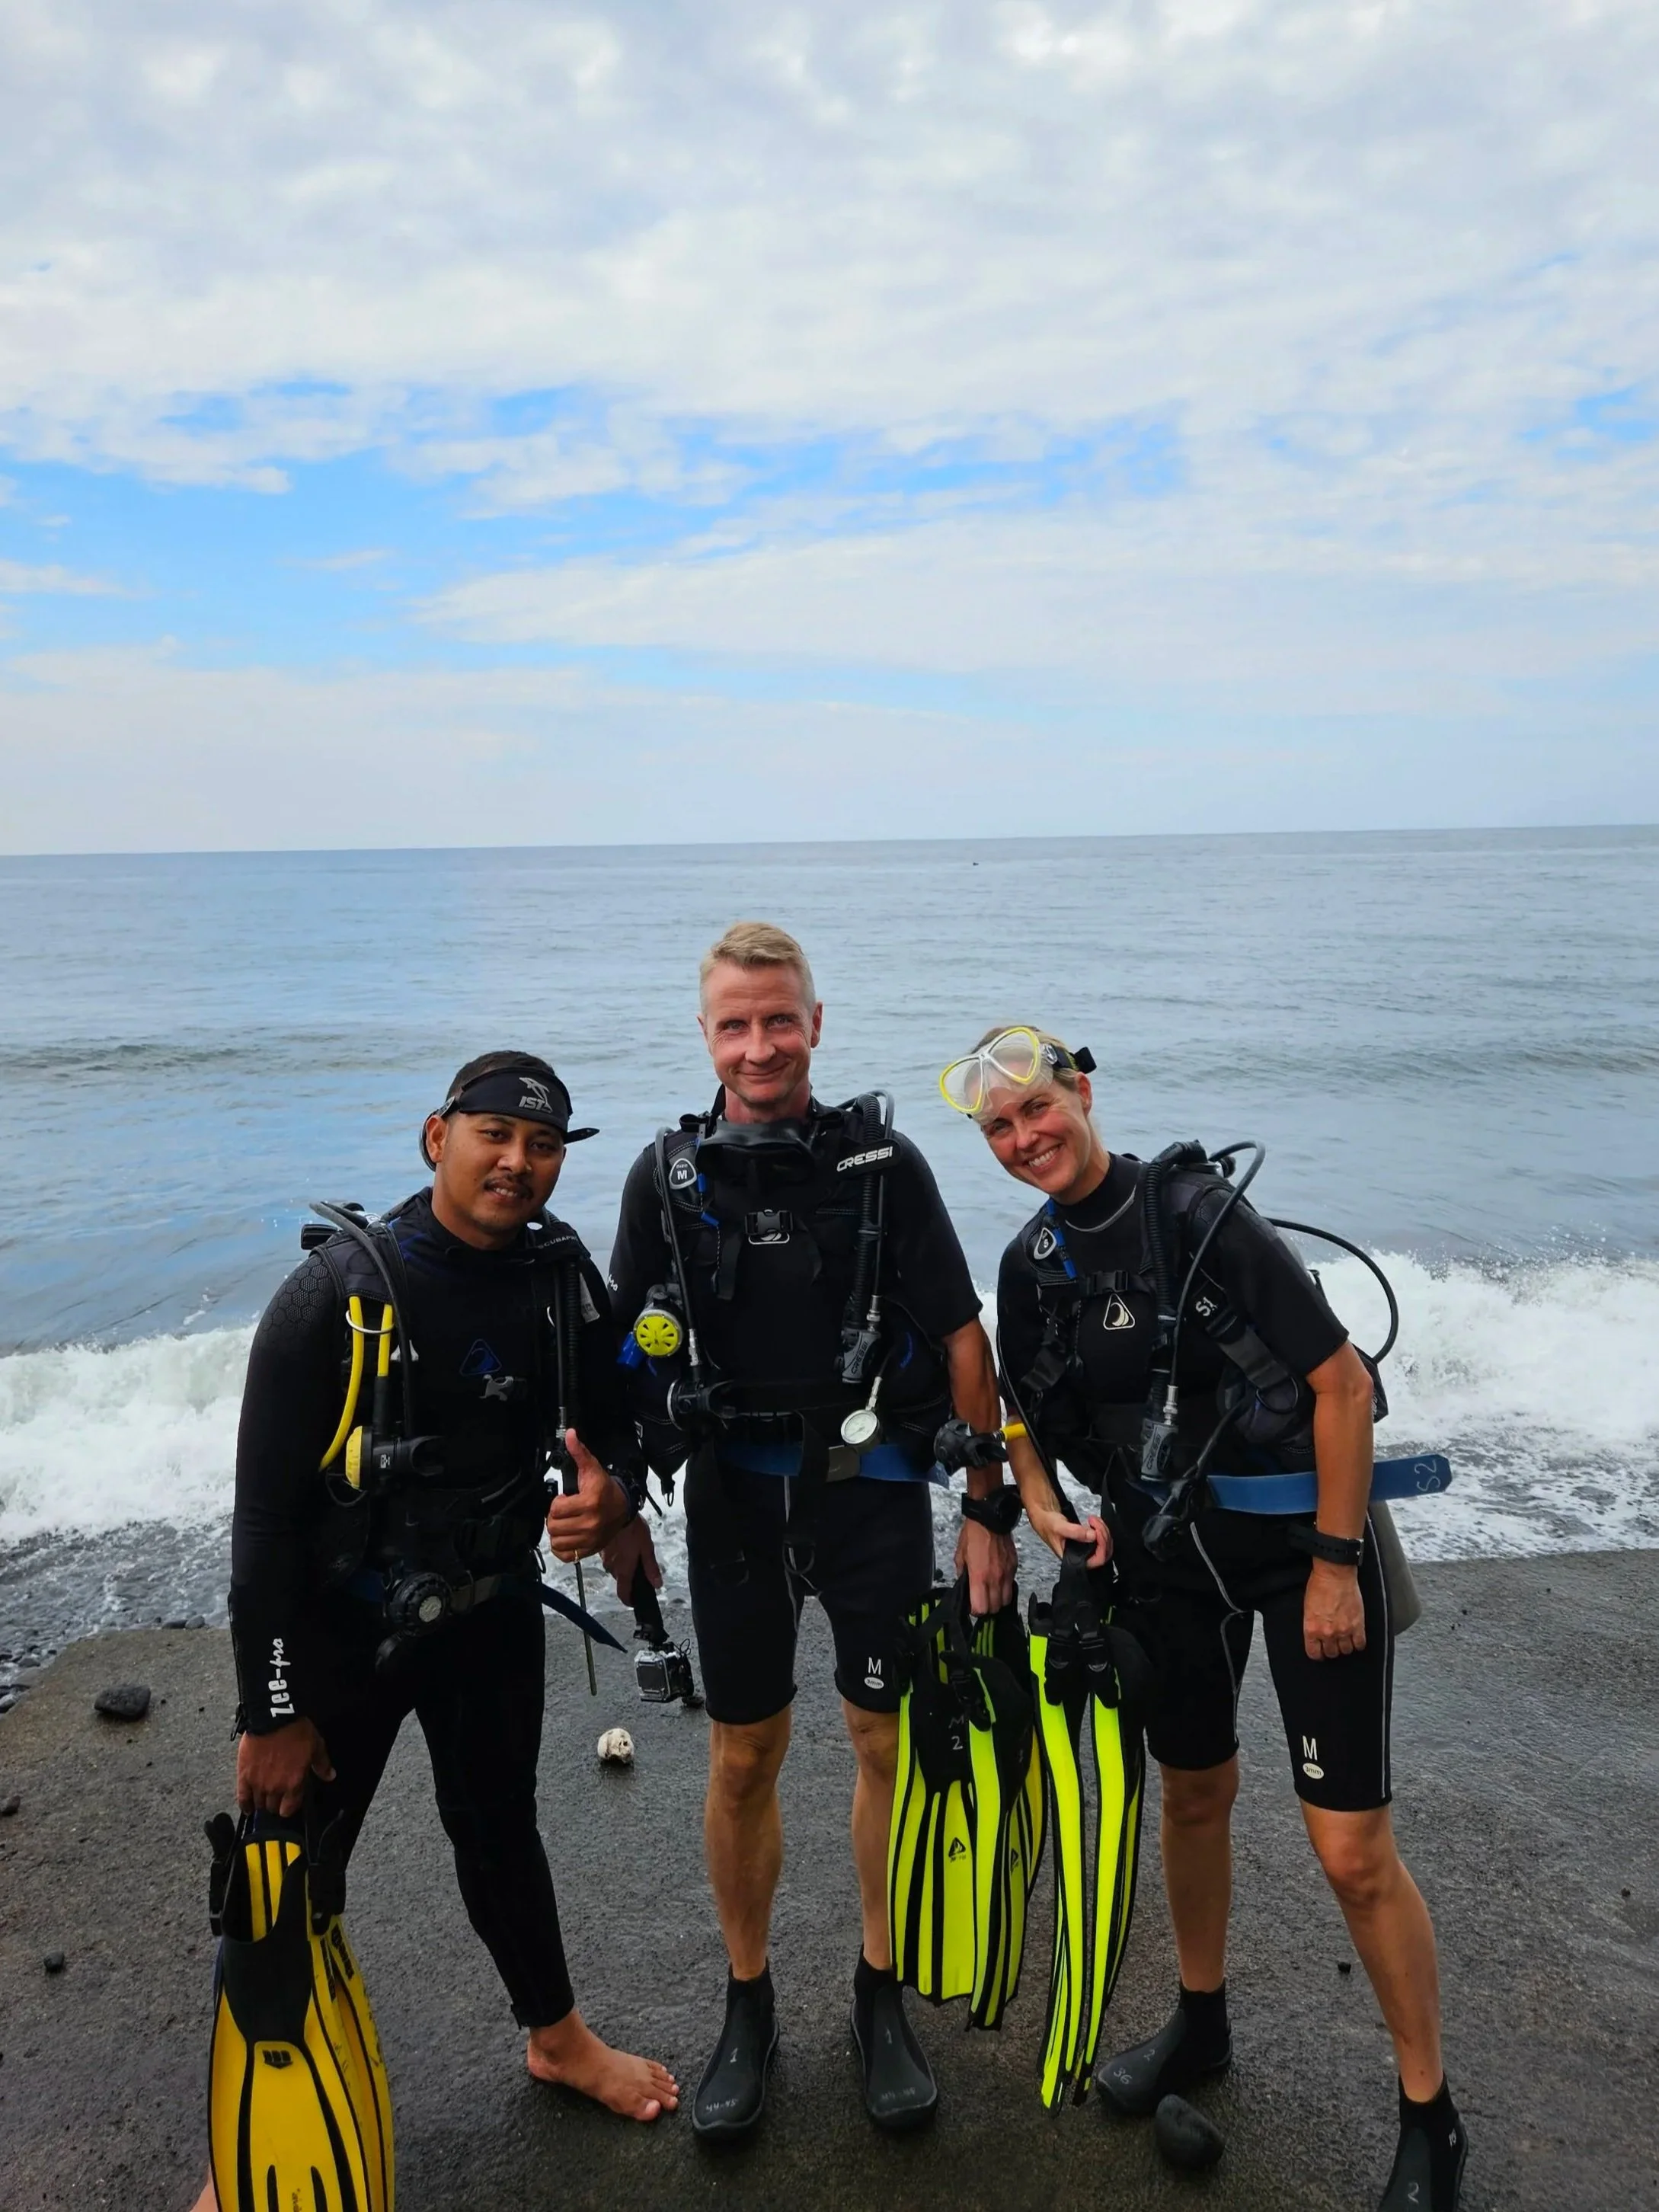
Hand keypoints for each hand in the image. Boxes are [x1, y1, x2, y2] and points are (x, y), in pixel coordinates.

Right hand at [237, 1718, 334, 1818]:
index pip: (290, 1808)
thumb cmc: (296, 1731)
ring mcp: (258, 1783)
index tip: (289, 1804)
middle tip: (277, 1798)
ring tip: (264, 1799)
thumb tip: (330, 1776)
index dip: (290, 1808)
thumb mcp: (316, 1746)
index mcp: (294, 1783)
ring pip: (259, 1804)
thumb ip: (322, 1765)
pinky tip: (247, 1808)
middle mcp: (276, 1787)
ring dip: (262, 1802)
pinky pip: (242, 1797)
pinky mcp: (244, 1776)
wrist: (273, 1718)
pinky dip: (244, 1805)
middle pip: (273, 1807)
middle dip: (276, 1804)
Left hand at [544, 1431, 634, 1561]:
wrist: (623, 1507)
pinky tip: (566, 1536)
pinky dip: (561, 1548)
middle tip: (563, 1512)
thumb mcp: (592, 1469)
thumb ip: (579, 1453)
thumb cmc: (605, 1488)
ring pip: (557, 1542)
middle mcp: (590, 1523)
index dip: (556, 1503)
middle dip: (554, 1517)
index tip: (564, 1499)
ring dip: (557, 1532)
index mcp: (590, 1502)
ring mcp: (590, 1539)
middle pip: (554, 1526)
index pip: (556, 1509)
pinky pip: (565, 1555)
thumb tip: (570, 1435)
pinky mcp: (589, 1550)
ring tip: (565, 1523)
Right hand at [601, 1514, 661, 1606]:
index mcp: (624, 1570)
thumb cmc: (634, 1530)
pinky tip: (623, 1545)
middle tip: (638, 1566)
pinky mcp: (600, 1548)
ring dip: (622, 1565)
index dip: (629, 1600)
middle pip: (620, 1579)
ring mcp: (604, 1558)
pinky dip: (616, 1556)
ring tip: (631, 1552)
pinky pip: (609, 1558)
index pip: (623, 1594)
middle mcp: (611, 1567)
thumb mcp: (647, 1548)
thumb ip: (651, 1568)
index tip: (635, 1601)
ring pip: (614, 1568)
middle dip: (629, 1577)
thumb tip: (657, 1585)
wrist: (618, 1510)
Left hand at [955, 1519, 1016, 1617]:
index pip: (981, 1608)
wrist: (990, 1518)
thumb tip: (965, 1586)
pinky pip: (1011, 1586)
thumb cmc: (972, 1535)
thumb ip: (962, 1574)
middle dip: (986, 1608)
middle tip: (980, 1600)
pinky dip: (1005, 1589)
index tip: (972, 1605)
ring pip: (1006, 1601)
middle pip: (995, 1608)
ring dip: (997, 1601)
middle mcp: (995, 1578)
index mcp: (979, 1577)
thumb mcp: (959, 1556)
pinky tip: (998, 1582)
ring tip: (990, 1593)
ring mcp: (1006, 1574)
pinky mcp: (1014, 1567)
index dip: (975, 1610)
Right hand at [1030, 1502, 1111, 1567]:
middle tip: (1095, 1522)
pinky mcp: (1087, 1540)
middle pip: (1103, 1552)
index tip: (1097, 1532)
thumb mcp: (1059, 1527)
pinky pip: (1101, 1538)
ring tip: (1093, 1520)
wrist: (1043, 1516)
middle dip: (1103, 1535)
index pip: (1096, 1560)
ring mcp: (1084, 1548)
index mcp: (1072, 1559)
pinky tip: (1094, 1522)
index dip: (1101, 1546)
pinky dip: (1101, 1528)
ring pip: (1104, 1545)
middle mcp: (1080, 1556)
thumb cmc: (1047, 1524)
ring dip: (1103, 1530)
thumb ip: (1075, 1532)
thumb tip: (1093, 1536)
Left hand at [1303, 1560, 1365, 1659]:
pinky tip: (1356, 1638)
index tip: (1320, 1652)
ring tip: (1344, 1639)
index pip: (1314, 1653)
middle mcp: (1327, 1633)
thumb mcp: (1307, 1607)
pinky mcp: (1358, 1626)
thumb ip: (1312, 1624)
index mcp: (1311, 1629)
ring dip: (1345, 1646)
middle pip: (1331, 1653)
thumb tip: (1316, 1633)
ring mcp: (1344, 1631)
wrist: (1335, 1575)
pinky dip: (1358, 1644)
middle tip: (1333, 1643)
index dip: (1318, 1653)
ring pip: (1346, 1651)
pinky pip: (1360, 1644)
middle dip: (1331, 1649)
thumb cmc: (1319, 1586)